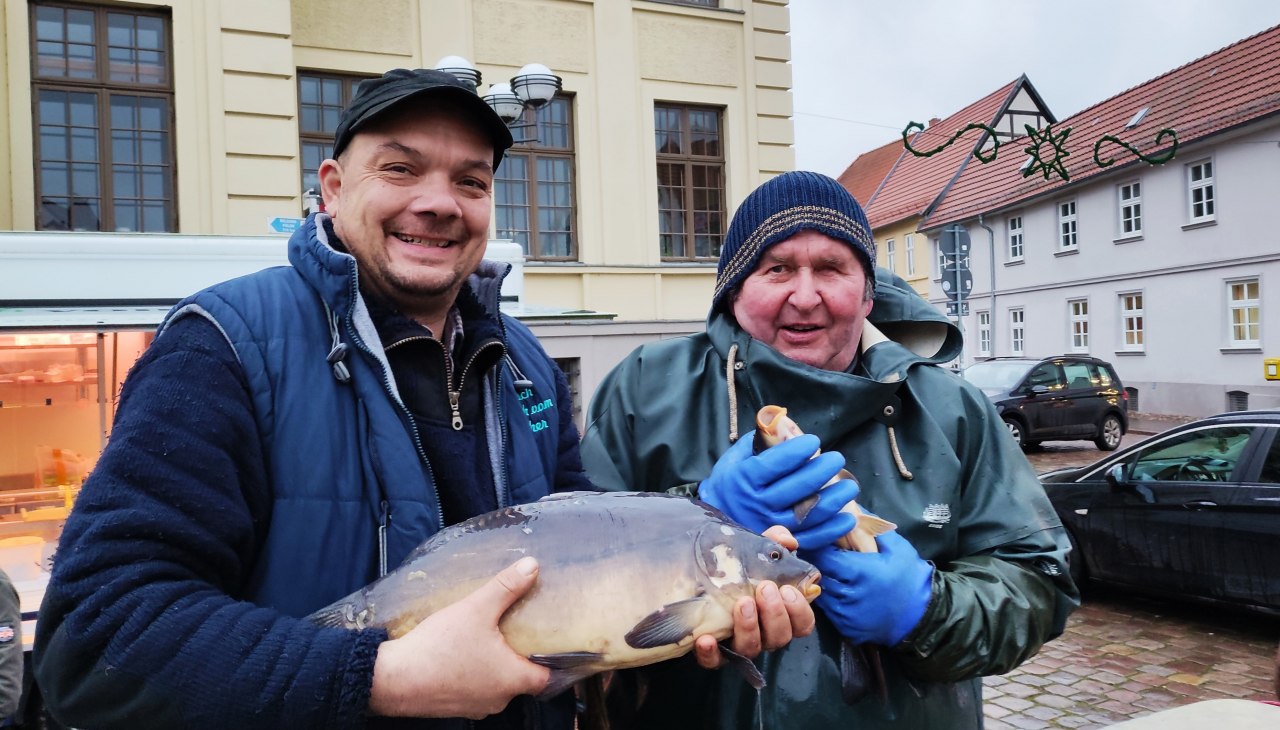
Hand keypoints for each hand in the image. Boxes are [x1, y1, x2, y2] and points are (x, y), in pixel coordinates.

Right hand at [369, 557, 549, 718]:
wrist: (391, 680)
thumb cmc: (439, 648)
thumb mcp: (476, 609)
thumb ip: (506, 588)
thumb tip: (532, 566)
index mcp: (513, 680)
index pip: (547, 676)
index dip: (550, 658)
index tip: (547, 638)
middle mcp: (499, 700)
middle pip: (521, 678)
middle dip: (519, 655)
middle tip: (516, 629)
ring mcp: (475, 707)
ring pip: (495, 684)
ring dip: (494, 664)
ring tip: (488, 637)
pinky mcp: (453, 707)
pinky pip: (473, 689)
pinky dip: (473, 673)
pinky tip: (461, 652)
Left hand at [694, 526, 816, 668]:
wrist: (696, 578)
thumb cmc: (737, 569)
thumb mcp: (755, 552)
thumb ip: (774, 542)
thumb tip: (788, 540)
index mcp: (780, 614)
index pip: (802, 624)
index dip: (799, 611)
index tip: (788, 589)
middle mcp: (763, 633)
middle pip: (780, 638)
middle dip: (776, 614)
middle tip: (764, 589)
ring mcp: (738, 644)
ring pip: (752, 648)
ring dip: (749, 627)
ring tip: (742, 604)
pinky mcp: (713, 653)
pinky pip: (714, 661)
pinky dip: (711, 652)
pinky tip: (705, 638)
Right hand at [699, 432, 858, 548]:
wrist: (718, 521)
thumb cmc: (731, 484)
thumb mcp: (736, 458)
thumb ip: (758, 441)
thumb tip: (782, 422)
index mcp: (745, 479)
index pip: (774, 464)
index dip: (796, 452)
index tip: (814, 441)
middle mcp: (758, 504)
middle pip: (795, 488)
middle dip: (820, 471)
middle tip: (837, 459)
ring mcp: (771, 527)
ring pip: (807, 514)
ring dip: (833, 500)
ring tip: (849, 486)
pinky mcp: (782, 545)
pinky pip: (811, 539)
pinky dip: (831, 530)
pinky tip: (848, 518)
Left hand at [806, 530, 933, 646]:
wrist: (922, 616)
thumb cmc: (910, 577)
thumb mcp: (897, 547)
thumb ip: (872, 527)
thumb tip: (851, 506)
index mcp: (860, 572)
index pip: (823, 556)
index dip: (819, 547)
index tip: (821, 540)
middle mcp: (849, 595)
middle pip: (819, 574)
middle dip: (818, 563)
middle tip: (823, 555)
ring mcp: (846, 615)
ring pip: (821, 593)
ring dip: (823, 582)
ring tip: (833, 572)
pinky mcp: (846, 628)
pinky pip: (828, 611)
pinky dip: (830, 600)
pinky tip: (841, 590)